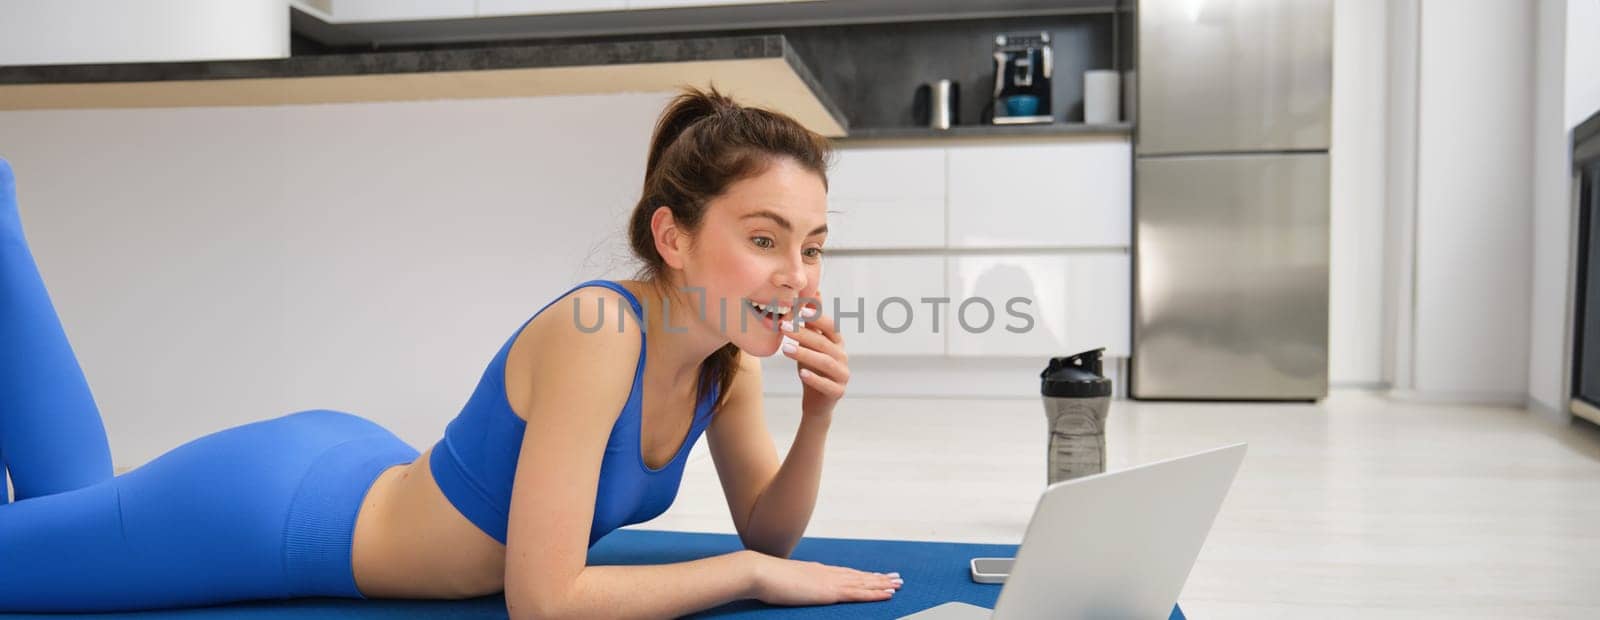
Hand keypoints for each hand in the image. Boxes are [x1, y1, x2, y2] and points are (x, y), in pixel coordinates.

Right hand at [748, 552, 902, 605]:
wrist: (759, 572)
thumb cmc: (764, 578)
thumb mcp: (783, 582)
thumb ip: (793, 584)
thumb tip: (793, 587)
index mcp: (817, 571)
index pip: (845, 574)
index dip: (862, 575)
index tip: (875, 576)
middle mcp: (827, 573)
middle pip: (859, 576)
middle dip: (878, 578)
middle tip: (897, 578)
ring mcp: (829, 581)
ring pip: (863, 583)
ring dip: (882, 584)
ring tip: (898, 584)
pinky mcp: (829, 591)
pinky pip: (858, 593)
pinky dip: (875, 592)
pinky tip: (888, 592)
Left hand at [780, 300, 848, 415]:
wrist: (817, 400)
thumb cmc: (813, 365)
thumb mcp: (812, 342)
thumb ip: (812, 320)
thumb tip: (813, 291)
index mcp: (837, 342)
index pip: (830, 326)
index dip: (817, 317)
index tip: (800, 310)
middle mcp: (842, 356)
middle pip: (824, 343)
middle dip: (803, 334)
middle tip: (783, 327)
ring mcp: (842, 374)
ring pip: (825, 362)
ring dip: (805, 354)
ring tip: (785, 350)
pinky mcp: (838, 391)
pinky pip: (827, 384)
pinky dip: (814, 379)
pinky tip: (801, 374)